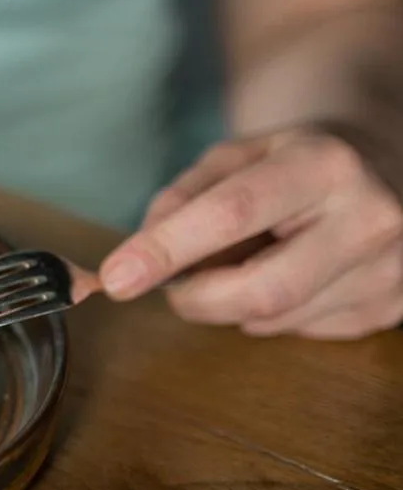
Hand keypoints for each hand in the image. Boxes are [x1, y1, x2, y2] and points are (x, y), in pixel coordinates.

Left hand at [98, 128, 402, 338]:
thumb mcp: (232, 158)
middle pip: (259, 292)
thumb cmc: (291, 163)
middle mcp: (369, 216)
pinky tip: (290, 275)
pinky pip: (305, 332)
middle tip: (175, 289)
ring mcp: (391, 268)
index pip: (231, 214)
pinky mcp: (394, 306)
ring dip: (236, 305)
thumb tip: (139, 259)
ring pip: (277, 320)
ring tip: (251, 262)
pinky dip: (274, 314)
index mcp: (322, 164)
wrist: (386, 161)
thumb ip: (180, 200)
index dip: (165, 250)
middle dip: (198, 300)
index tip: (115, 278)